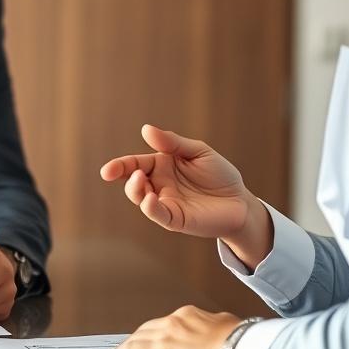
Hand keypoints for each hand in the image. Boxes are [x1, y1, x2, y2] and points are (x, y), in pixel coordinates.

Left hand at [90, 305, 239, 348]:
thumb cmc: (241, 341)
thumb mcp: (226, 324)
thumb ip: (213, 326)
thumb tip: (216, 327)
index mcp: (184, 316)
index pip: (155, 327)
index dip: (141, 338)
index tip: (133, 346)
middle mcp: (169, 326)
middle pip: (137, 337)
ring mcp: (162, 343)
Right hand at [100, 124, 273, 267]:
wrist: (240, 201)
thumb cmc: (220, 175)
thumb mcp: (198, 152)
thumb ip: (173, 143)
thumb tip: (145, 129)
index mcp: (162, 165)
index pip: (135, 163)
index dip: (120, 166)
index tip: (107, 170)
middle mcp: (159, 184)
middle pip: (133, 180)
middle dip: (125, 176)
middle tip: (128, 173)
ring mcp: (166, 202)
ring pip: (140, 198)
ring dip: (135, 190)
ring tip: (140, 180)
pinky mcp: (175, 218)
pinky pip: (157, 214)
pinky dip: (150, 207)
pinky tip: (150, 199)